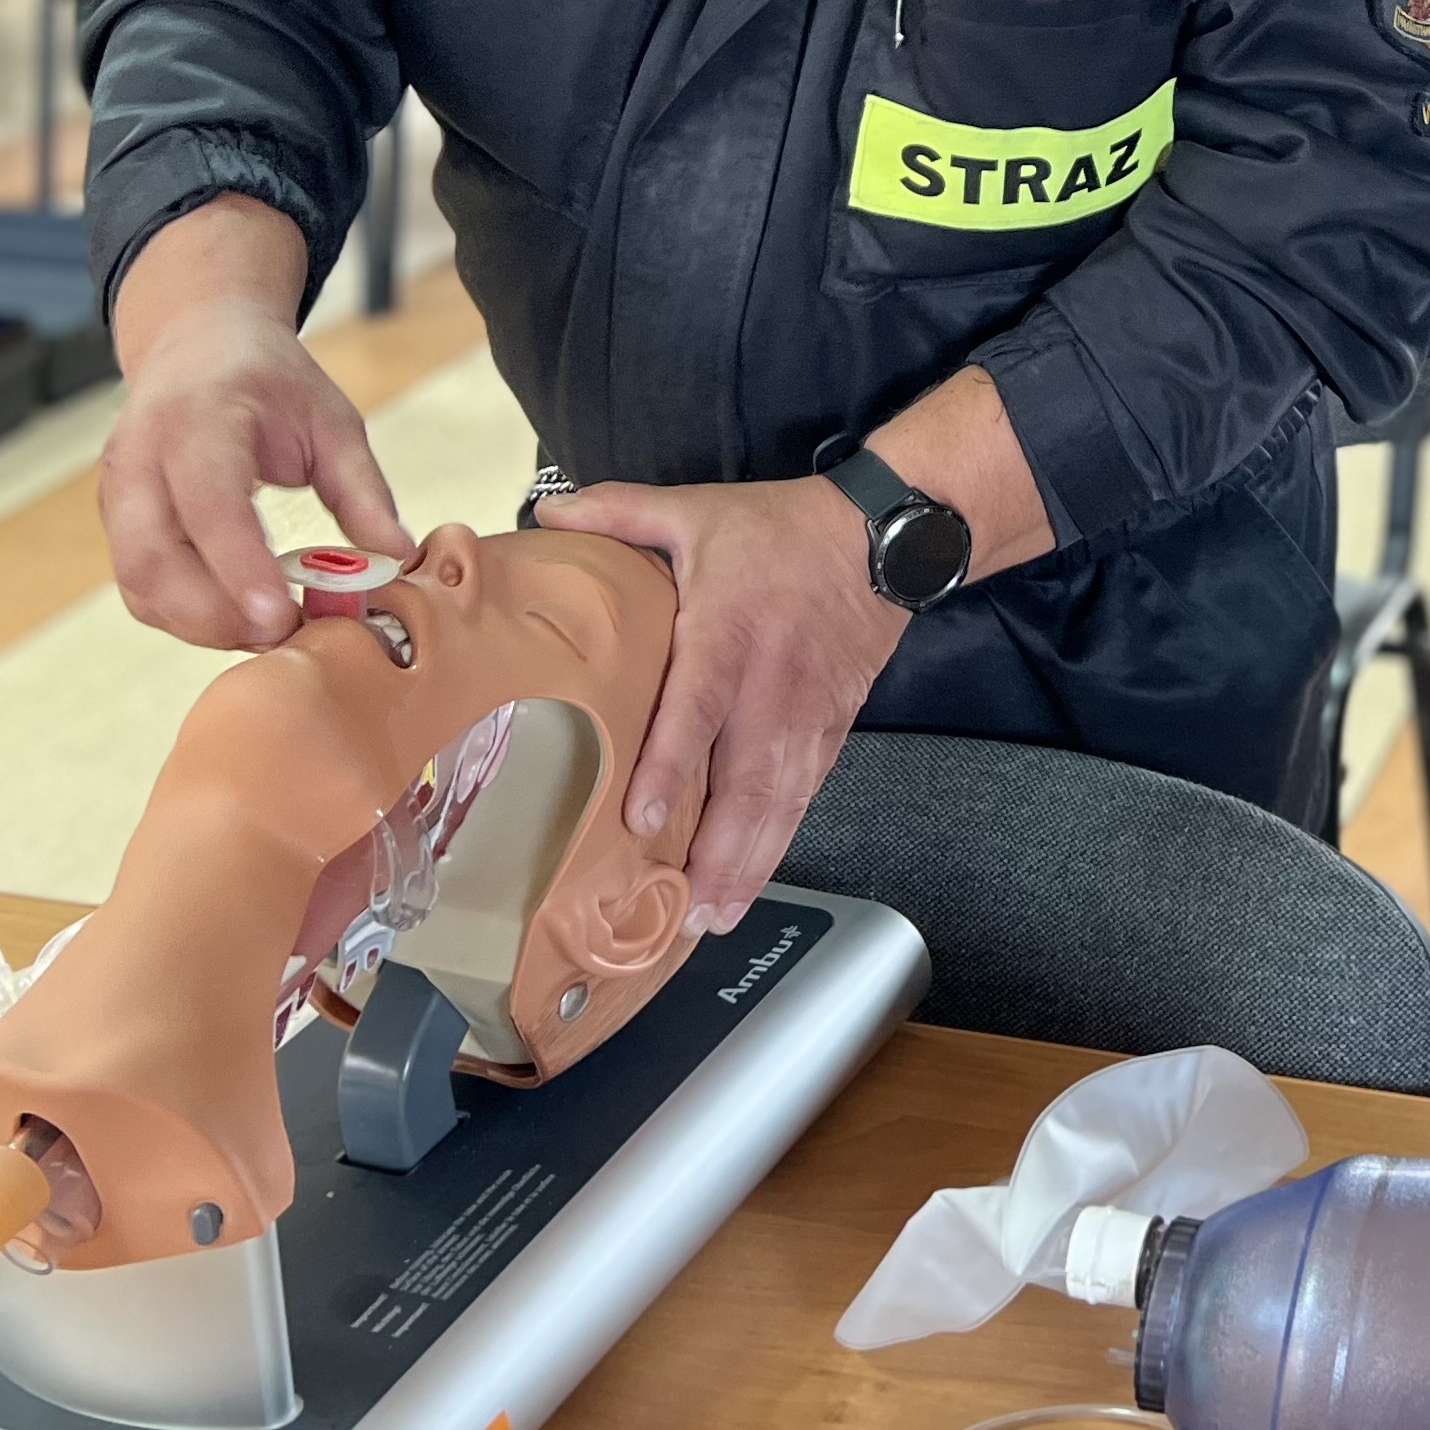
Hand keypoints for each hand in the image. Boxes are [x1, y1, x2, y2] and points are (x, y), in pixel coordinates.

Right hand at [98, 195, 410, 648]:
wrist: (199, 347)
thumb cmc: (270, 383)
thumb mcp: (332, 420)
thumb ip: (363, 490)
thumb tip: (397, 556)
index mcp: (198, 419)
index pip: (208, 503)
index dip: (238, 566)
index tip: (280, 616)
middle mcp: (141, 457)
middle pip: (152, 558)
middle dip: (215, 614)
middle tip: (285, 635)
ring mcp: (119, 492)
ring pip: (140, 583)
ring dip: (202, 624)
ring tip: (271, 631)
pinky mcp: (116, 522)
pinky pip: (140, 587)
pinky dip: (186, 616)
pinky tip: (239, 618)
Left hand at [537, 367, 1056, 931]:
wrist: (883, 539)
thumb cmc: (782, 529)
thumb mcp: (696, 509)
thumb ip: (619, 512)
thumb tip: (546, 516)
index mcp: (729, 634)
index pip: (698, 708)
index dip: (671, 765)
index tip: (643, 820)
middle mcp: (771, 688)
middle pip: (747, 782)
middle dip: (717, 853)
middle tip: (682, 914)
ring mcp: (808, 716)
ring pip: (779, 803)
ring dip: (748, 865)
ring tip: (712, 920)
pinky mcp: (832, 730)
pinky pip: (804, 797)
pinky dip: (778, 844)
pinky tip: (751, 881)